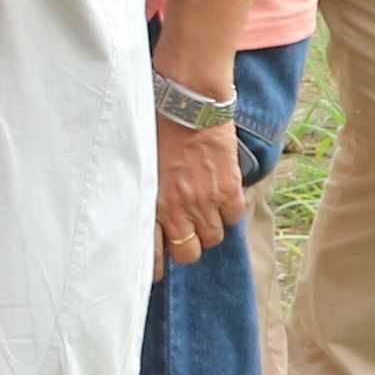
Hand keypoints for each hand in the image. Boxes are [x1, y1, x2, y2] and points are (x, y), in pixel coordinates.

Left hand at [152, 115, 246, 279]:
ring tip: (203, 211)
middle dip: (188, 246)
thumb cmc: (157, 129)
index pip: (155, 253)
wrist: (187, 103)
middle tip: (186, 233)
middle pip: (189, 253)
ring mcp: (205, 200)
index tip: (157, 271)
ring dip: (209, 228)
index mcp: (152, 204)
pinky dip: (228, 211)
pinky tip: (220, 197)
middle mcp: (178, 208)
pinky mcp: (228, 189)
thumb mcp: (141, 166)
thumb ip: (147, 195)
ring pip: (213, 238)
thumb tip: (151, 218)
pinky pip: (233, 217)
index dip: (157, 267)